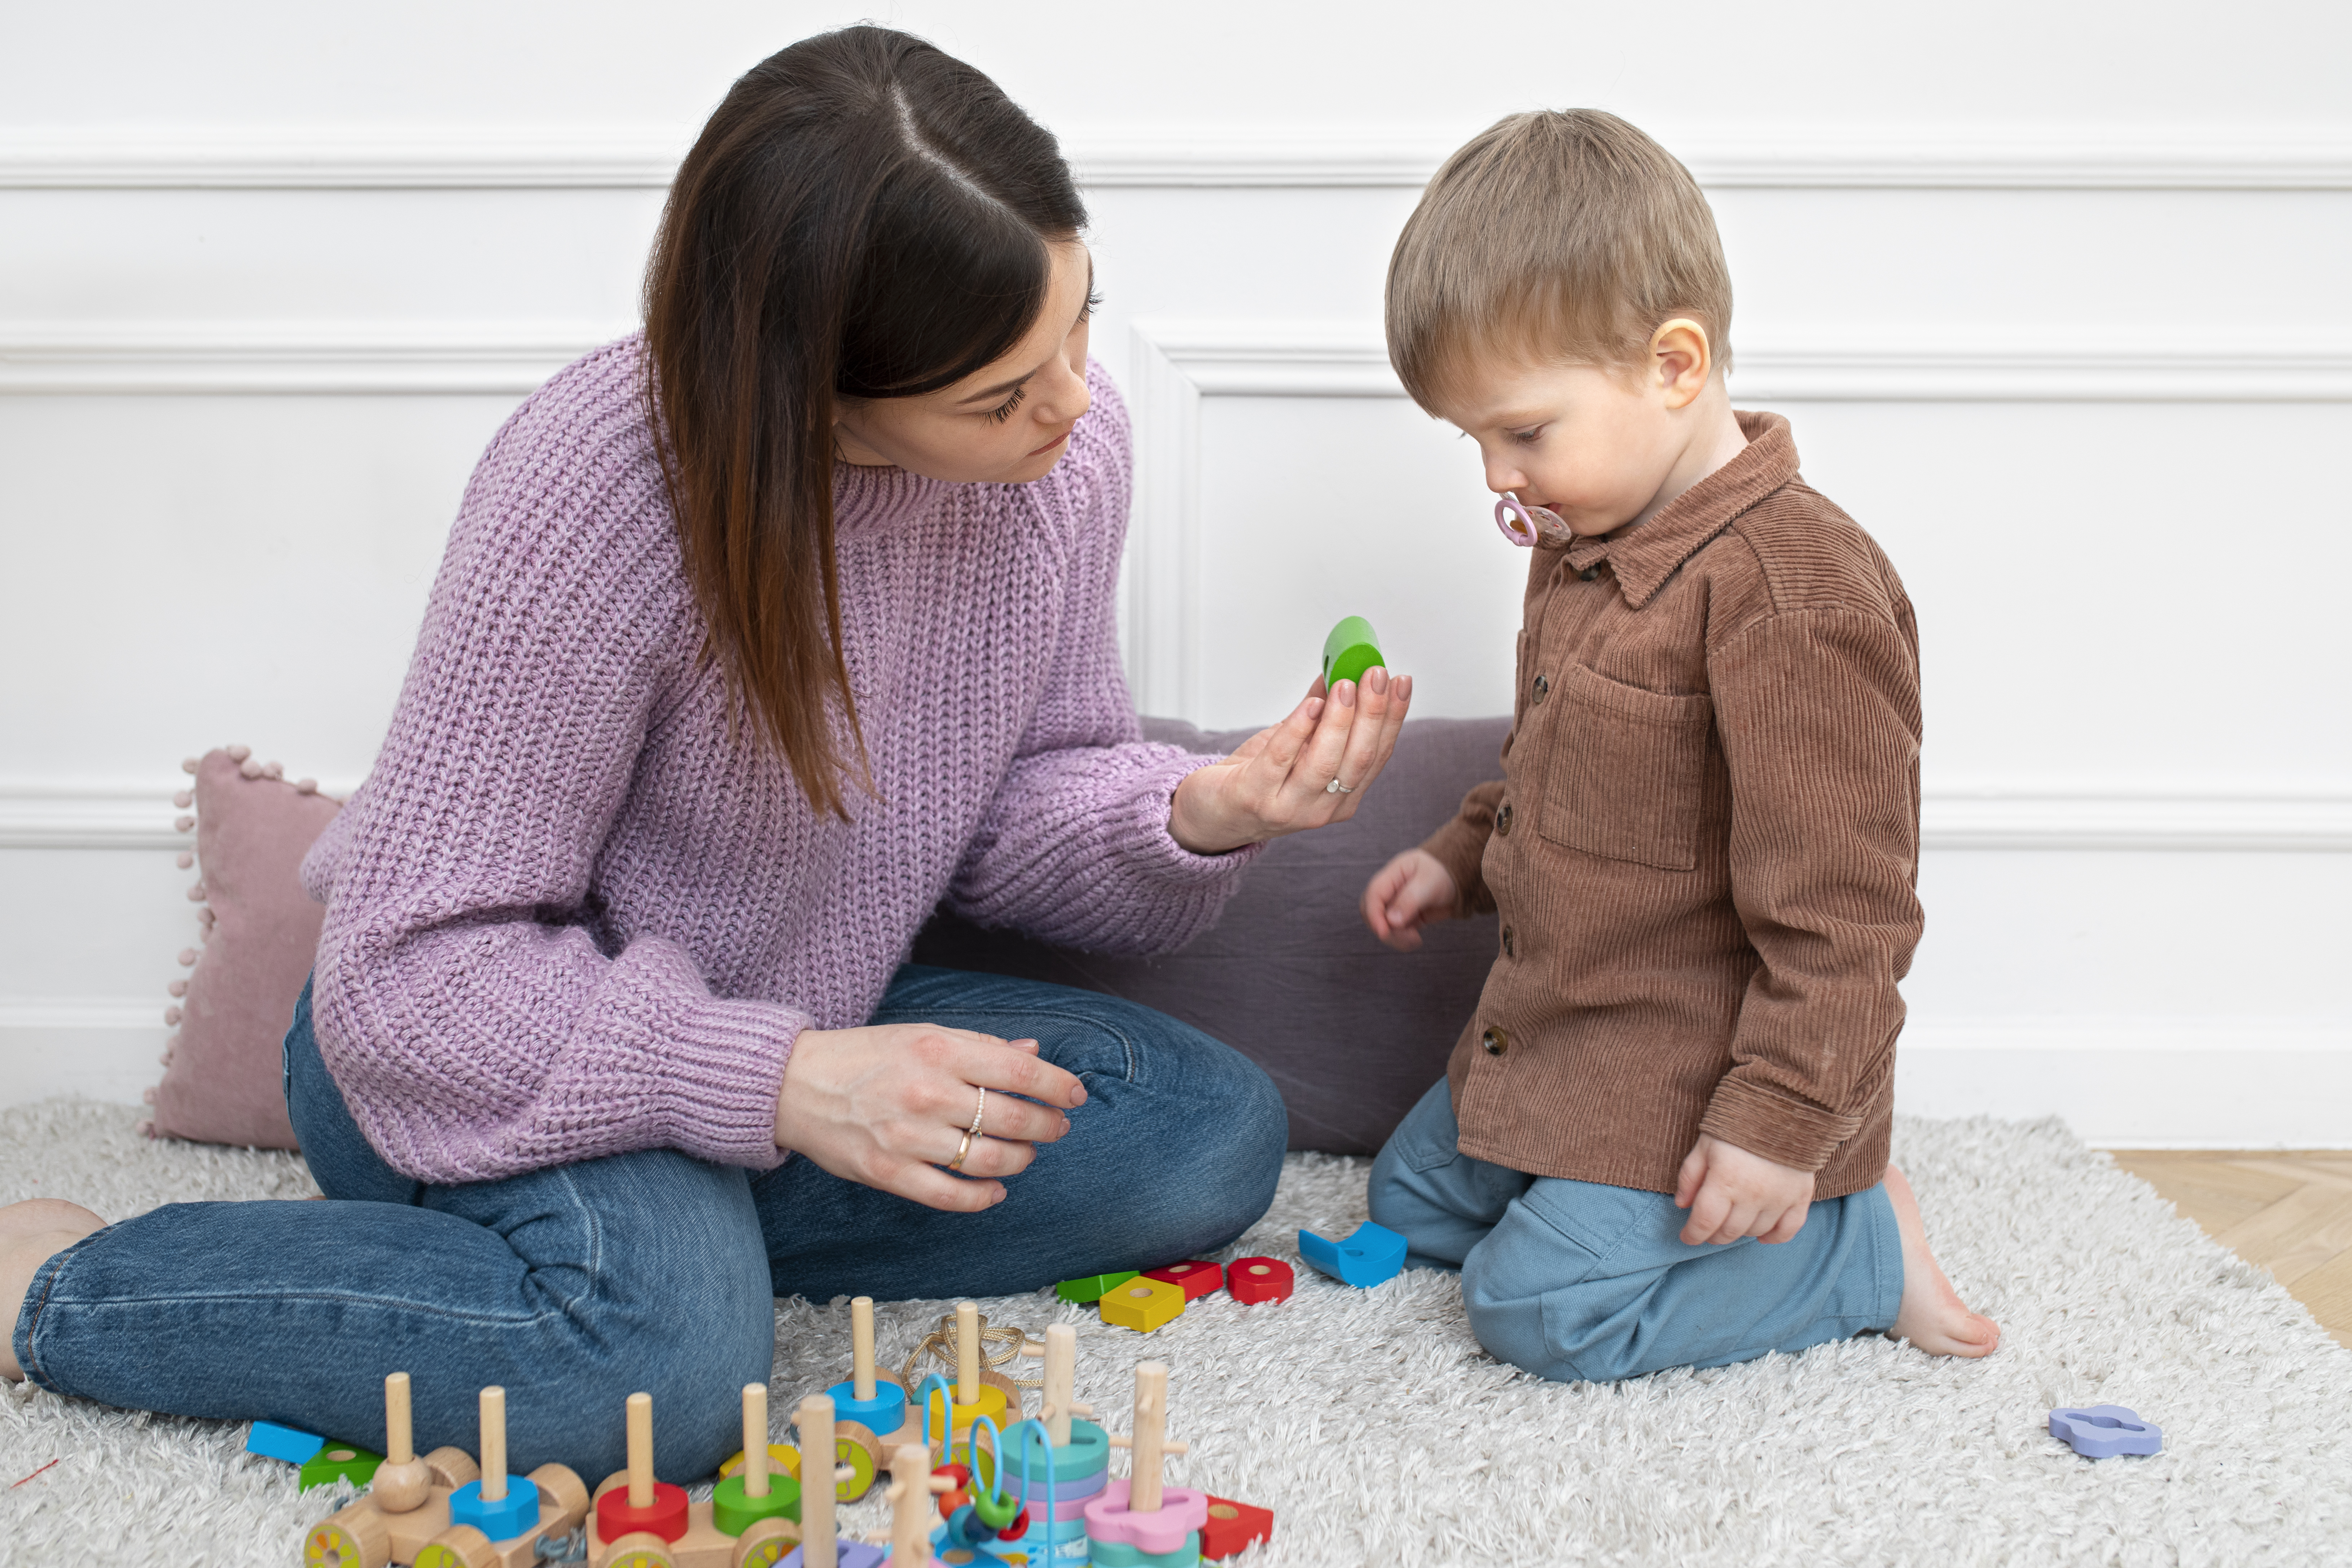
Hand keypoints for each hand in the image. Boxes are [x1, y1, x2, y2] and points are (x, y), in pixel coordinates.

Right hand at [773, 1023, 1086, 1211]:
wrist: (796, 1085)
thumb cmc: (866, 1056)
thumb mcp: (923, 1035)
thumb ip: (980, 1046)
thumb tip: (1033, 1053)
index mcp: (938, 1050)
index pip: (1019, 1072)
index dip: (1057, 1086)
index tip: (1074, 1095)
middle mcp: (927, 1092)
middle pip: (1011, 1119)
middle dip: (1046, 1126)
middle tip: (1055, 1127)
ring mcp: (908, 1137)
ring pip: (990, 1160)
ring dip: (1021, 1160)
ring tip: (1026, 1154)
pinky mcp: (889, 1173)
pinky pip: (952, 1196)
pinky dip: (984, 1197)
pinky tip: (997, 1189)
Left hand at [1168, 668, 1412, 853]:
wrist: (1210, 813)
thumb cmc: (1257, 779)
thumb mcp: (1298, 746)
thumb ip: (1321, 716)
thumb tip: (1341, 669)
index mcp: (1343, 797)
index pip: (1378, 755)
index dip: (1392, 717)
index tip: (1401, 681)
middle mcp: (1323, 808)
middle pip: (1358, 759)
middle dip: (1372, 713)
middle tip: (1376, 674)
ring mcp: (1289, 808)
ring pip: (1325, 764)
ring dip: (1339, 720)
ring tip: (1344, 684)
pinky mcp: (1254, 799)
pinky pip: (1280, 760)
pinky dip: (1297, 729)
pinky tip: (1310, 704)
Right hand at [1361, 849, 1458, 951]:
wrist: (1458, 881)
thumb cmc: (1443, 873)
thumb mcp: (1429, 883)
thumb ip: (1410, 900)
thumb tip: (1391, 921)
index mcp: (1392, 875)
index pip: (1373, 895)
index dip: (1374, 915)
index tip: (1384, 932)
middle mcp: (1389, 891)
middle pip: (1371, 913)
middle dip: (1385, 929)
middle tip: (1408, 936)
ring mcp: (1395, 905)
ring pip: (1382, 926)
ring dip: (1395, 938)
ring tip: (1415, 939)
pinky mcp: (1403, 918)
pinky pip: (1394, 933)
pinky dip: (1402, 941)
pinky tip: (1416, 940)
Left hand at [1673, 1134, 1815, 1245]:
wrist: (1783, 1105)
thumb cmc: (1737, 1125)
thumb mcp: (1704, 1145)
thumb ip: (1690, 1176)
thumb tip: (1682, 1205)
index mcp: (1725, 1181)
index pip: (1705, 1222)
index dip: (1692, 1234)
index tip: (1686, 1237)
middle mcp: (1752, 1195)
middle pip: (1729, 1231)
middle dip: (1713, 1235)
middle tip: (1707, 1230)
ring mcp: (1779, 1198)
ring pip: (1755, 1232)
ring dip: (1739, 1232)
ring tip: (1731, 1221)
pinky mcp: (1800, 1196)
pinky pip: (1788, 1229)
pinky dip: (1774, 1237)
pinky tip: (1763, 1236)